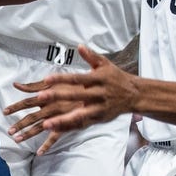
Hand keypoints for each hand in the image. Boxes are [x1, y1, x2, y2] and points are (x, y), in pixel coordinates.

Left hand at [2, 78, 67, 154]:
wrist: (94, 92)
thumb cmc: (73, 85)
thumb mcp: (53, 82)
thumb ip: (34, 85)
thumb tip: (16, 84)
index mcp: (46, 96)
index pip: (26, 102)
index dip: (15, 107)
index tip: (5, 112)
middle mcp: (50, 107)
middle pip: (31, 117)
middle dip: (19, 124)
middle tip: (9, 131)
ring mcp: (57, 117)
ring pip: (40, 128)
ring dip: (28, 134)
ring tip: (17, 140)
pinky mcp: (66, 125)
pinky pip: (55, 137)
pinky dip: (47, 145)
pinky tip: (39, 153)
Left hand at [4, 46, 137, 140]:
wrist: (134, 95)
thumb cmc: (115, 77)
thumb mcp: (105, 64)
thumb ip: (91, 56)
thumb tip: (79, 46)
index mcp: (98, 79)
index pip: (77, 78)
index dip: (62, 78)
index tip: (46, 79)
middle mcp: (98, 94)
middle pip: (76, 96)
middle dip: (58, 97)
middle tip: (40, 97)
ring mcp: (98, 108)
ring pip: (78, 116)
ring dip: (62, 121)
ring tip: (45, 124)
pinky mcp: (98, 119)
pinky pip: (81, 125)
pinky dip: (69, 128)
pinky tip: (55, 129)